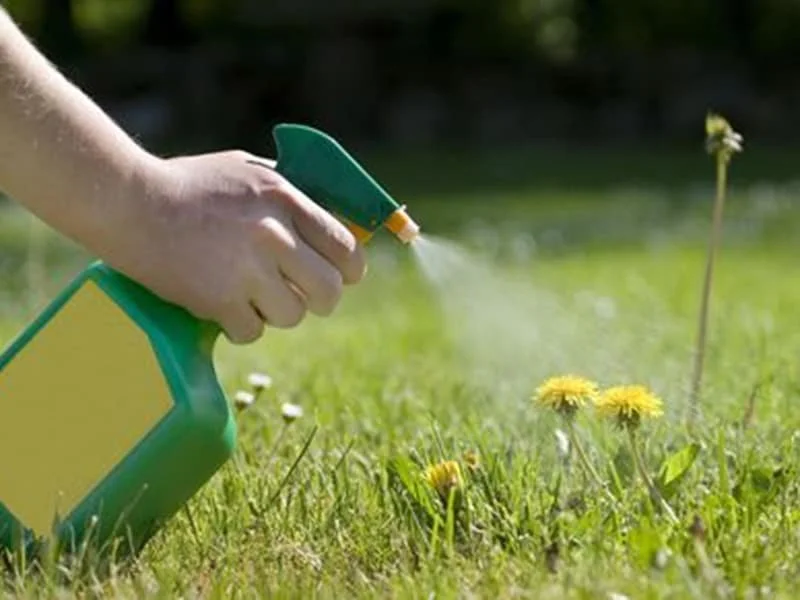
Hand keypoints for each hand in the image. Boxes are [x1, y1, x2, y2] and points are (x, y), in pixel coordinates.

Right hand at [115, 150, 366, 343]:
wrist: (128, 202)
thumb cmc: (189, 184)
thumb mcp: (248, 171)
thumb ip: (292, 194)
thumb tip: (334, 222)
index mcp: (286, 199)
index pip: (346, 247)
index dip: (350, 269)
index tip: (343, 277)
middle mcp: (273, 234)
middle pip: (329, 291)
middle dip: (320, 299)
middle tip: (301, 296)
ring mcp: (247, 269)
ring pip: (293, 315)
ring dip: (276, 312)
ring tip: (251, 295)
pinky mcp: (218, 300)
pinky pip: (252, 332)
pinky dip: (240, 326)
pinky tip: (224, 307)